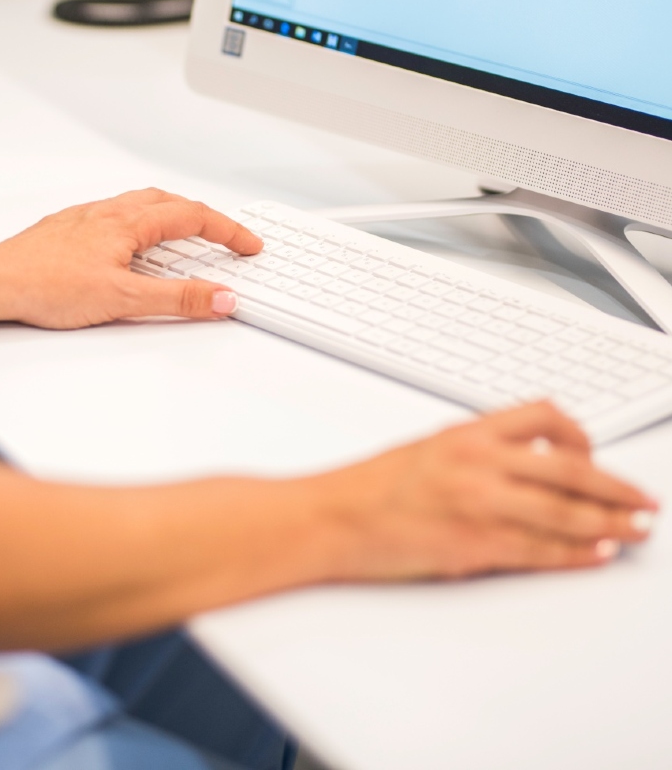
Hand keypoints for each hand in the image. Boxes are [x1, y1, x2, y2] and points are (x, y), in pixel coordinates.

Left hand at [0, 188, 261, 328]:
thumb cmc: (46, 285)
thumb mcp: (124, 298)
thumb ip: (178, 298)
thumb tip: (220, 297)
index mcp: (128, 222)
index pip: (193, 216)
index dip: (228, 230)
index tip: (248, 245)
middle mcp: (108, 211)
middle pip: (170, 202)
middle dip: (204, 217)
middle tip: (225, 236)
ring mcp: (86, 218)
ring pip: (141, 205)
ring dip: (172, 215)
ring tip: (185, 235)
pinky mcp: (68, 229)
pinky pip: (116, 216)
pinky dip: (140, 224)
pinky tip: (131, 245)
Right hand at [313, 402, 658, 580]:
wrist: (333, 517)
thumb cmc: (369, 486)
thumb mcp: (426, 450)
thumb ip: (476, 453)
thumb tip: (521, 467)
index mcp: (466, 433)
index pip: (544, 417)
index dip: (582, 436)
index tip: (597, 453)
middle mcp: (478, 463)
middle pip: (570, 470)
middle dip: (617, 489)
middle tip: (643, 502)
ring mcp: (480, 505)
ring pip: (565, 512)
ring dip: (610, 524)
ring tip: (635, 530)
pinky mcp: (475, 546)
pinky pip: (541, 551)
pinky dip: (576, 555)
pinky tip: (596, 554)